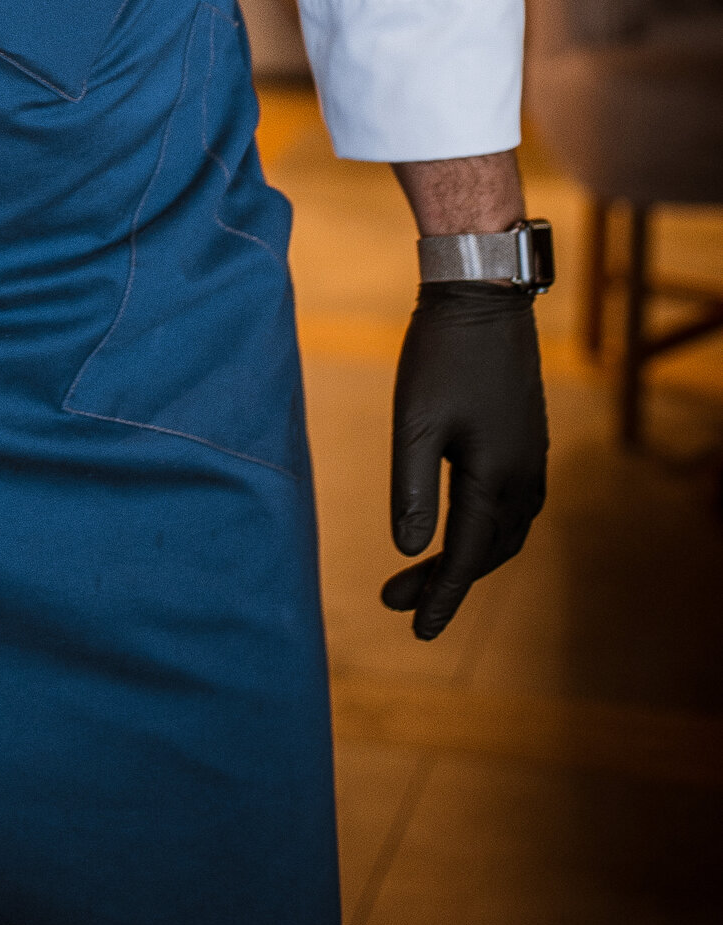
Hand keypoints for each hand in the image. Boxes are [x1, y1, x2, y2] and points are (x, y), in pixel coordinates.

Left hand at [381, 283, 547, 639]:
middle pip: (489, 552)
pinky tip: (456, 522)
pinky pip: (510, 503)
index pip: (469, 558)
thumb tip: (407, 548)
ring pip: (504, 530)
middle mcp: (523, 476)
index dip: (441, 597)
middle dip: (445, 582)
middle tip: (396, 600)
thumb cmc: (442, 354)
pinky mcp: (524, 436)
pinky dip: (483, 527)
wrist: (482, 293)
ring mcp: (529, 455)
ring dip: (465, 555)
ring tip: (418, 570)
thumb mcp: (415, 423)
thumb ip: (412, 489)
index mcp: (497, 479)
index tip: (417, 631)